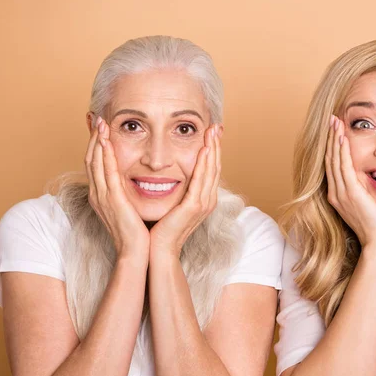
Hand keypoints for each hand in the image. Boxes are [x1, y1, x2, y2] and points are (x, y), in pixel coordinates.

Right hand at [85, 116, 149, 260]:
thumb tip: (134, 183)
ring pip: (96, 162)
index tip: (100, 127)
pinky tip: (107, 142)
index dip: (96, 144)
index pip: (96, 164)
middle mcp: (98, 194)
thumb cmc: (136, 233)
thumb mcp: (129, 209)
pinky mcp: (113, 200)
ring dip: (98, 141)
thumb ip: (127, 194)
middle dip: (93, 137)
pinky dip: (105, 156)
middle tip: (96, 117)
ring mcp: (103, 197)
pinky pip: (107, 173)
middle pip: (91, 159)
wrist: (135, 253)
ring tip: (100, 122)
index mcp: (102, 195)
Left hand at [149, 125, 220, 259]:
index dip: (213, 150)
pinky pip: (201, 180)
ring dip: (213, 149)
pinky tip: (204, 149)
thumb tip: (173, 174)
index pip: (211, 169)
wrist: (159, 249)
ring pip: (211, 170)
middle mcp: (207, 200)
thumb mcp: (173, 204)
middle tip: (216, 126)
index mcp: (203, 199)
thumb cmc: (161, 228)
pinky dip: (204, 164)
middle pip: (215, 167)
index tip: (212, 133)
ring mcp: (203, 203)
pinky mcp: (194, 206)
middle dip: (216, 145)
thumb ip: (178, 190)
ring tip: (212, 132)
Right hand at [326, 115, 375, 247]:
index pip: (334, 165)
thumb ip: (366, 190)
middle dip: (330, 138)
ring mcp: (341, 194)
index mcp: (339, 195)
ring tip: (335, 122)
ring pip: (334, 161)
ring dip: (334, 140)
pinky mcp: (350, 194)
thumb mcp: (369, 204)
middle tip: (332, 119)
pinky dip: (341, 152)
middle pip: (330, 160)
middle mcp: (335, 193)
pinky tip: (342, 138)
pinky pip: (343, 168)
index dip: (333, 146)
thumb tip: (372, 177)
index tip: (336, 129)